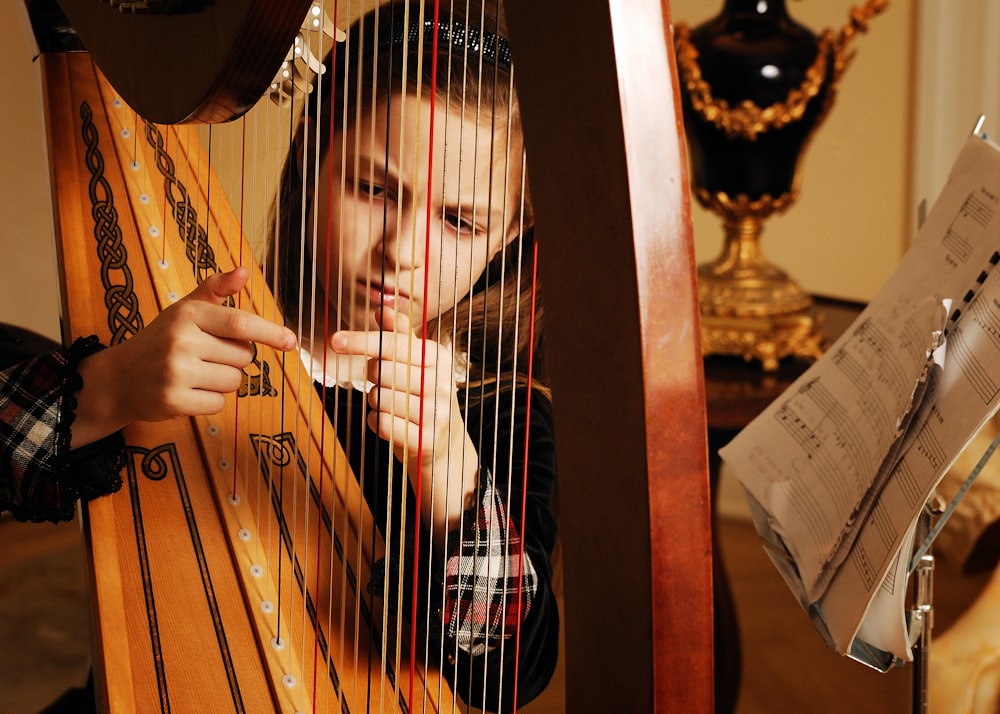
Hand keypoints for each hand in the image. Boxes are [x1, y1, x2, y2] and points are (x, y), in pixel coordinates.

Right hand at [73, 267, 296, 446]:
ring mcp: (176, 372)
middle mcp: (181, 341)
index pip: (239, 323)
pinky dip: (209, 401)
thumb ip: (215, 290)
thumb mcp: (184, 310)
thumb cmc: (161, 341)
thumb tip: (244, 271)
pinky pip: (218, 404)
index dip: (269, 332)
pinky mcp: (173, 401)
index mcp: (187, 315)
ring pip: (234, 382)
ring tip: (195, 375)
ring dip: (222, 382)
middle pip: (243, 357)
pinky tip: (188, 392)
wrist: (118, 378)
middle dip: (234, 360)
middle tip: (205, 357)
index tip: (291, 341)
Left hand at [331, 308, 477, 537]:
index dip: (361, 340)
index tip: (335, 340)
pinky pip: (381, 424)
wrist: (445, 443)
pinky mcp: (425, 439)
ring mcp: (435, 412)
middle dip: (371, 375)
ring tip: (392, 404)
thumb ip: (400, 334)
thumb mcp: (417, 362)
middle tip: (383, 381)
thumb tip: (382, 306)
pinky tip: (390, 422)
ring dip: (375, 401)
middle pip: (381, 370)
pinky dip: (376, 422)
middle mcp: (440, 382)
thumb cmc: (423, 396)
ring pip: (378, 398)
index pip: (393, 343)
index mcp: (437, 357)